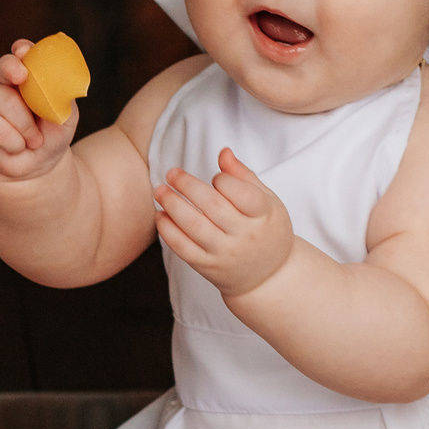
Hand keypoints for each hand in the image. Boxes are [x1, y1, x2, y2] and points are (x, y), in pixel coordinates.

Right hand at [0, 40, 76, 184]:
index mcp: (28, 78)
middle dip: (12, 69)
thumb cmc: (52, 136)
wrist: (37, 168)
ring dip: (27, 126)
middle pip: (5, 69)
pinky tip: (18, 147)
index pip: (21, 56)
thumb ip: (63, 97)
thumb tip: (62, 84)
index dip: (22, 50)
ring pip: (5, 102)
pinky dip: (16, 142)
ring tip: (34, 140)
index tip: (25, 51)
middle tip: (22, 76)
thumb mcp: (66, 116)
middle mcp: (6, 86)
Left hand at [154, 148, 294, 297]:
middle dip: (188, 185)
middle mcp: (245, 236)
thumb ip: (243, 175)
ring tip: (160, 190)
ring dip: (172, 205)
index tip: (216, 177)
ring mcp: (225, 253)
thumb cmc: (266, 229)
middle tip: (172, 173)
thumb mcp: (266, 201)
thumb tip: (223, 152)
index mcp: (263, 216)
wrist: (268, 276)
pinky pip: (182, 247)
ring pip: (194, 226)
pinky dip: (168, 230)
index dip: (224, 180)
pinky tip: (160, 215)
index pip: (242, 194)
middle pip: (212, 206)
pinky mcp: (207, 266)